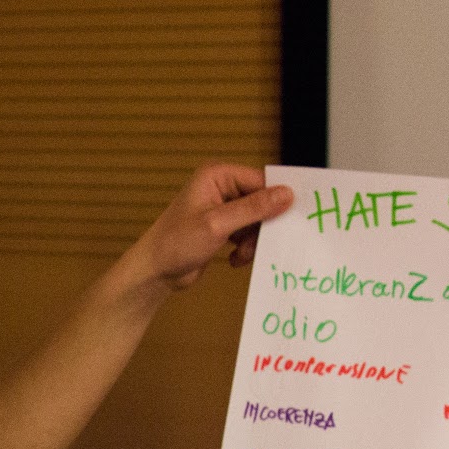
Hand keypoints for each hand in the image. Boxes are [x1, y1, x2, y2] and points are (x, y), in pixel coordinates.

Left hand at [136, 163, 292, 290]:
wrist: (155, 272)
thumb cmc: (176, 243)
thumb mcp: (217, 224)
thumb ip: (253, 209)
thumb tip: (287, 194)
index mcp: (217, 175)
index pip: (260, 180)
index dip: (277, 199)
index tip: (292, 218)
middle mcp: (221, 187)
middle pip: (262, 201)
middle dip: (262, 225)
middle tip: (262, 243)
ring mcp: (222, 208)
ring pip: (257, 221)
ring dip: (253, 241)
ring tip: (241, 254)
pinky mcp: (223, 228)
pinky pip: (248, 234)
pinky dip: (245, 248)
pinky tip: (234, 259)